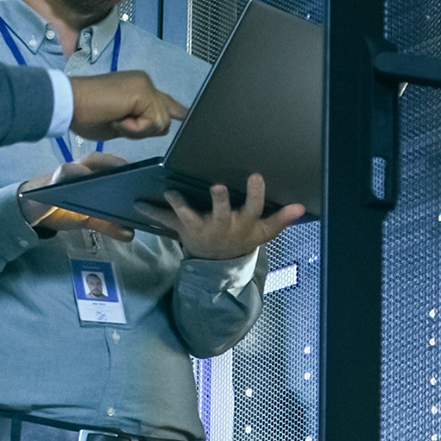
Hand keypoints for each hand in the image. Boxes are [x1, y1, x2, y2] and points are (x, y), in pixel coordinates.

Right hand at [20, 152, 133, 241]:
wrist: (30, 210)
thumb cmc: (61, 208)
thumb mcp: (88, 219)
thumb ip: (108, 225)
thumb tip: (130, 234)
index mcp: (92, 175)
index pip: (114, 165)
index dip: (131, 168)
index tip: (149, 175)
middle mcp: (81, 169)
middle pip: (102, 161)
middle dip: (119, 165)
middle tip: (136, 174)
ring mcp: (66, 172)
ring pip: (84, 164)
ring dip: (99, 168)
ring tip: (114, 176)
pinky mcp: (52, 180)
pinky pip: (63, 173)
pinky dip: (72, 174)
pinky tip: (82, 178)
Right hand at [68, 70, 184, 140]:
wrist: (70, 102)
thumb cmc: (87, 114)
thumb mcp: (120, 123)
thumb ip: (140, 122)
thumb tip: (161, 126)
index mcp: (140, 87)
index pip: (164, 102)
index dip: (176, 111)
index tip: (187, 115)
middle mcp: (146, 82)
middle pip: (164, 120)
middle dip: (144, 130)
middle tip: (118, 122)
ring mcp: (146, 85)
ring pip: (160, 123)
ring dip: (137, 130)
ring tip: (116, 119)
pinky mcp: (143, 92)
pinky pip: (151, 123)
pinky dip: (134, 128)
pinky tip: (117, 118)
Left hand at [138, 172, 305, 260]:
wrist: (218, 265)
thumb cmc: (241, 240)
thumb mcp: (263, 232)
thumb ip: (282, 218)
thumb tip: (301, 207)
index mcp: (243, 223)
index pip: (254, 207)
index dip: (255, 193)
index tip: (255, 176)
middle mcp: (223, 225)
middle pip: (223, 212)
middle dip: (220, 200)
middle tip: (217, 187)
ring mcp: (202, 228)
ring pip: (191, 216)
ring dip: (182, 205)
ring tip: (172, 193)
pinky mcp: (184, 229)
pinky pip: (166, 220)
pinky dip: (152, 211)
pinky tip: (138, 203)